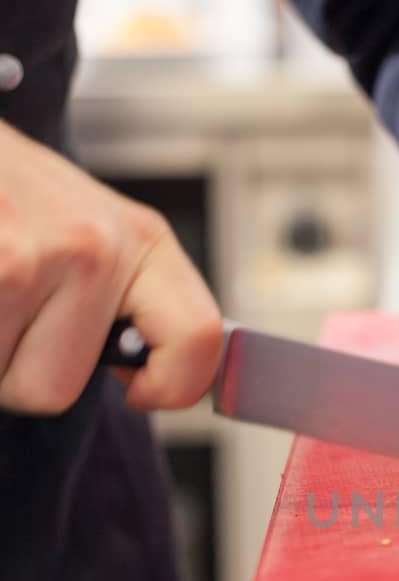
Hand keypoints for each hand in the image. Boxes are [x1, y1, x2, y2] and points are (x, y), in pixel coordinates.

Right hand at [0, 122, 221, 413]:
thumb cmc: (11, 191)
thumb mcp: (89, 230)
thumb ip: (122, 298)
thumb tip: (140, 372)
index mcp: (141, 239)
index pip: (198, 338)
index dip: (171, 385)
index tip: (139, 388)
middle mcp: (94, 246)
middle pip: (58, 389)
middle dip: (20, 369)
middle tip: (9, 309)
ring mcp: (31, 257)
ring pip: (9, 382)